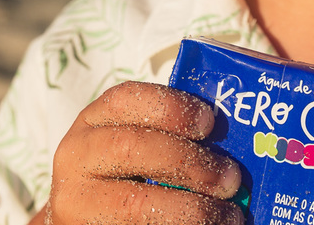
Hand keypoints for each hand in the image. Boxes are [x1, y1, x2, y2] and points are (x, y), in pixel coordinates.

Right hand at [44, 81, 243, 224]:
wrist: (87, 222)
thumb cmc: (123, 177)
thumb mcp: (135, 146)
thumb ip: (171, 136)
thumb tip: (237, 136)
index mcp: (93, 123)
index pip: (126, 100)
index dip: (170, 107)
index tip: (209, 122)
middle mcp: (76, 159)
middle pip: (132, 148)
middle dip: (189, 162)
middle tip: (231, 179)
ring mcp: (77, 204)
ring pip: (135, 205)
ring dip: (192, 210)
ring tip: (227, 216)